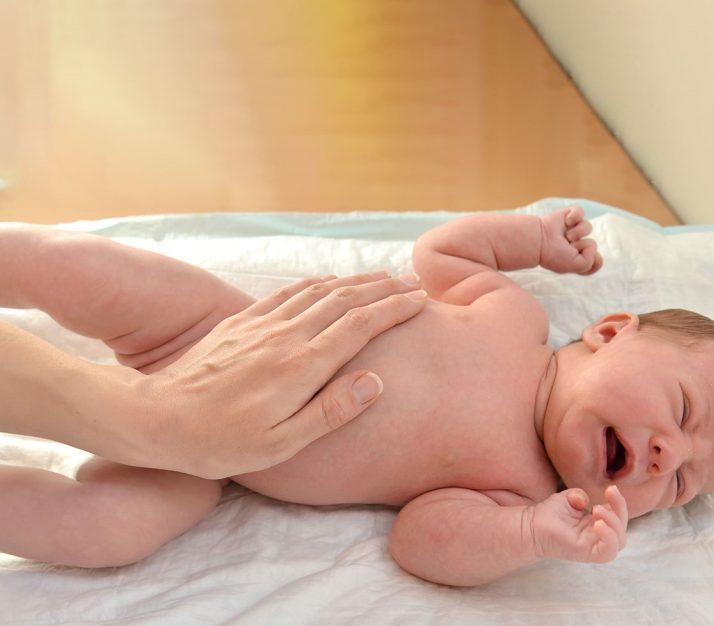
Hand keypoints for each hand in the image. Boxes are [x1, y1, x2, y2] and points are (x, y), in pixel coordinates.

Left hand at [134, 272, 426, 478]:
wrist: (158, 416)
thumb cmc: (220, 440)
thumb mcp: (280, 443)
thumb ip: (330, 411)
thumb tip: (374, 380)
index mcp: (301, 366)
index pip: (360, 325)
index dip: (393, 309)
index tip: (419, 300)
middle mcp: (286, 336)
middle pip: (345, 300)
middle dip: (383, 288)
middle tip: (412, 283)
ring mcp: (262, 324)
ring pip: (319, 290)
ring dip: (354, 281)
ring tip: (380, 277)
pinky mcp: (242, 322)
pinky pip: (288, 292)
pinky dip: (316, 282)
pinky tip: (326, 281)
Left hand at [528, 485, 627, 563]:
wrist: (531, 525)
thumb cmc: (549, 513)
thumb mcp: (568, 498)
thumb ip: (580, 495)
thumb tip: (586, 501)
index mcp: (596, 525)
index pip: (617, 517)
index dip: (619, 502)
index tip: (611, 488)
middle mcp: (596, 537)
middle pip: (621, 530)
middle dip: (620, 510)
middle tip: (607, 494)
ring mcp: (592, 547)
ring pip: (619, 542)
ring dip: (614, 523)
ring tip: (597, 509)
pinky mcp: (586, 554)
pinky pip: (607, 552)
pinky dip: (609, 538)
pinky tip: (598, 524)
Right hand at [539, 206, 602, 274]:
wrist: (539, 242)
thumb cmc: (555, 256)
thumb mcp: (580, 266)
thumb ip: (593, 262)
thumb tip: (592, 243)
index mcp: (576, 259)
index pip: (597, 261)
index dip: (592, 261)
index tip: (578, 261)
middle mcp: (575, 245)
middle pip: (593, 244)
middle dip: (582, 247)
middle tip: (566, 248)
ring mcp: (571, 229)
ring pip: (588, 227)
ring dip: (578, 232)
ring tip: (567, 236)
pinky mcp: (567, 215)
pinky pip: (580, 211)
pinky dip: (575, 216)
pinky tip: (567, 222)